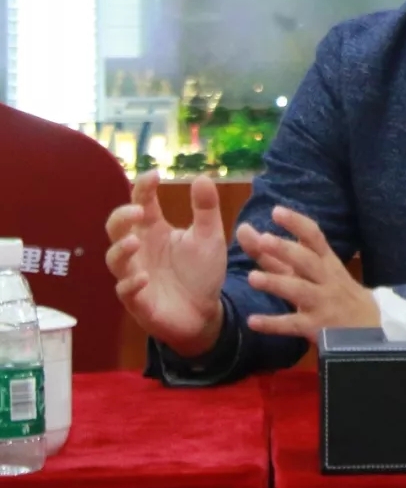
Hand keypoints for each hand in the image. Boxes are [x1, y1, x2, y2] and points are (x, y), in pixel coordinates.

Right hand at [104, 171, 227, 356]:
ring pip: (114, 259)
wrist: (205, 312)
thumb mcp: (210, 237)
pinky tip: (143, 278)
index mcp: (155, 230)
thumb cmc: (202, 271)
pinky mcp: (138, 301)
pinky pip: (126, 292)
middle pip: (117, 228)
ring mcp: (135, 274)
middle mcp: (140, 250)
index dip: (143, 188)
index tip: (154, 175)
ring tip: (135, 241)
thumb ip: (206, 208)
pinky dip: (131, 284)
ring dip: (121, 250)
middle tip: (138, 210)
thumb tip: (202, 176)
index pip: (142, 202)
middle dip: (122, 217)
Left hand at [236, 206, 380, 341]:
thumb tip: (246, 230)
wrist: (368, 325)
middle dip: (286, 249)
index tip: (276, 211)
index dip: (296, 223)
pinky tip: (252, 321)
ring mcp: (322, 302)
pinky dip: (273, 324)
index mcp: (326, 261)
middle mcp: (326, 278)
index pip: (314, 237)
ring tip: (252, 277)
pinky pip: (294, 324)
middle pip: (307, 261)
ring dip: (277, 283)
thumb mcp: (313, 271)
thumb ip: (278, 255)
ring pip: (300, 290)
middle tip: (263, 239)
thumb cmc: (333, 291)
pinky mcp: (317, 327)